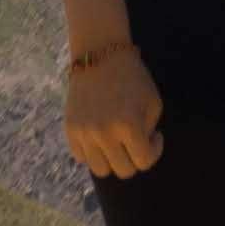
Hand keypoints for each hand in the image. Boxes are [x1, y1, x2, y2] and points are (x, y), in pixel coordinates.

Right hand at [64, 42, 164, 178]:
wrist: (100, 54)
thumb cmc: (133, 78)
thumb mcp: (153, 102)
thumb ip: (149, 132)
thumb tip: (139, 153)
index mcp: (129, 126)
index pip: (144, 162)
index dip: (154, 151)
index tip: (154, 136)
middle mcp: (104, 133)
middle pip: (123, 171)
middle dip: (135, 158)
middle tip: (136, 139)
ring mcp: (85, 133)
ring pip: (101, 170)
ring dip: (113, 160)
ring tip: (118, 142)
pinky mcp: (70, 130)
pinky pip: (82, 157)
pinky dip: (94, 152)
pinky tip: (102, 135)